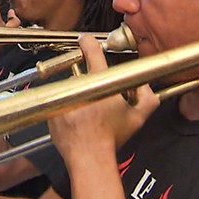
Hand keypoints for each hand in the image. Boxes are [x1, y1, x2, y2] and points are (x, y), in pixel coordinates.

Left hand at [48, 35, 159, 162]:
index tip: (86, 41)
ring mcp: (61, 98)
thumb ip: (147, 97)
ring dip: (76, 97)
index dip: (89, 43)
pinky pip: (58, 103)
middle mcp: (76, 87)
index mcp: (98, 83)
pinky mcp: (51, 110)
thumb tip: (146, 85)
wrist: (89, 158)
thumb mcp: (137, 117)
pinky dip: (66, 109)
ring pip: (69, 89)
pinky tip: (76, 121)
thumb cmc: (111, 138)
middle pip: (80, 73)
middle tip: (96, 98)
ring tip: (86, 114)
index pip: (91, 52)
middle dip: (88, 82)